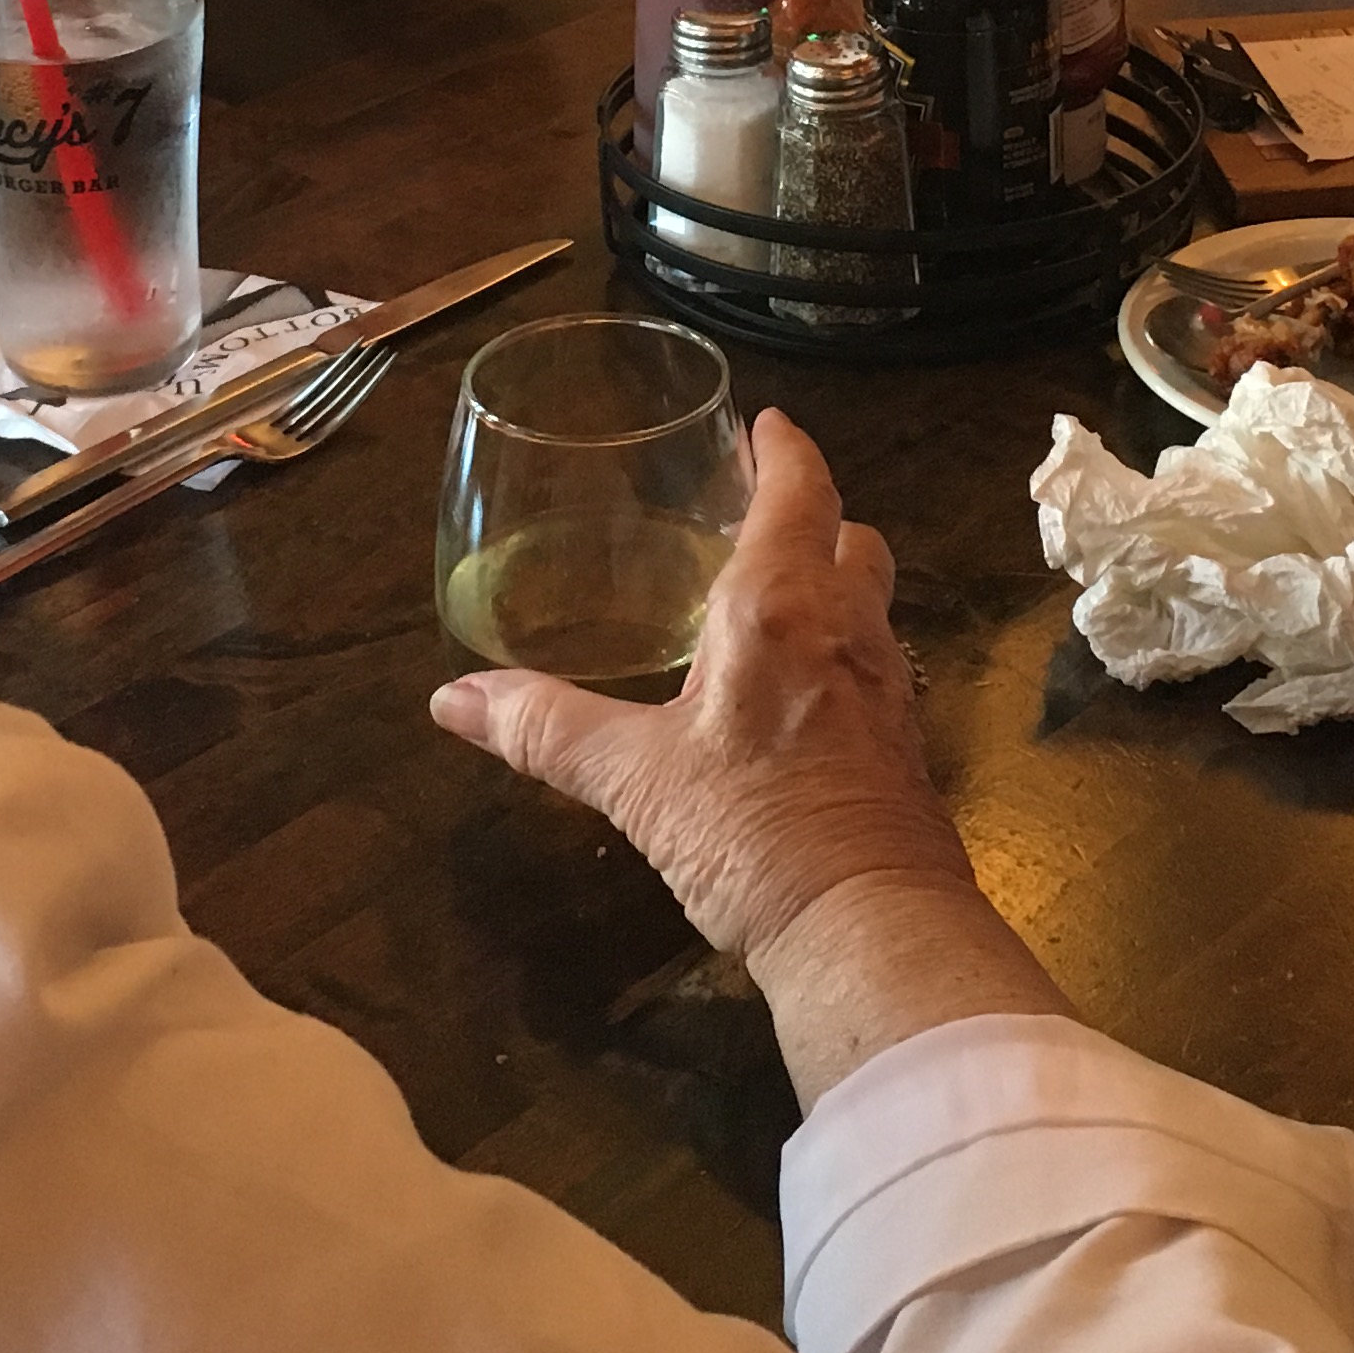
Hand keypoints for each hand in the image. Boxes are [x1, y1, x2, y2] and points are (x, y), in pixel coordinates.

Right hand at [433, 413, 1068, 1107]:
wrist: (868, 929)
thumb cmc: (753, 833)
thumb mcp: (633, 779)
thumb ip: (545, 730)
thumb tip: (451, 699)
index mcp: (780, 607)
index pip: (799, 493)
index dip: (785, 451)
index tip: (768, 423)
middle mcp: (847, 630)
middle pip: (852, 539)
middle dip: (815, 516)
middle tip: (764, 510)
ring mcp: (888, 690)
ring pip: (871, 603)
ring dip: (836, 582)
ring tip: (780, 594)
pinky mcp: (903, 749)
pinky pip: (876, 668)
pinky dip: (844, 652)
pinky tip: (804, 694)